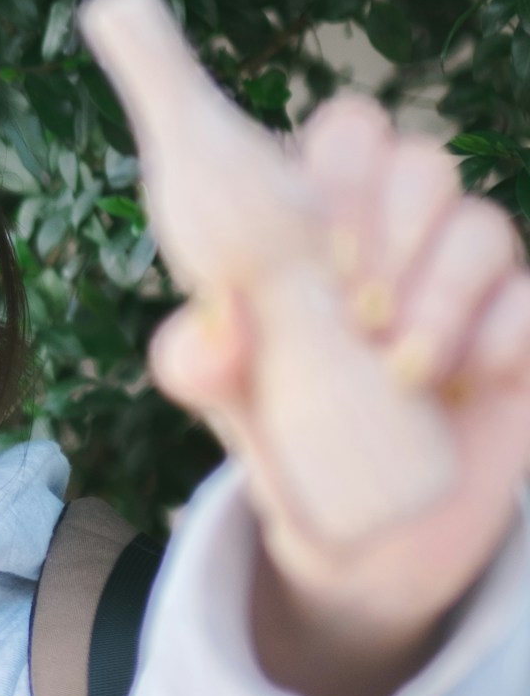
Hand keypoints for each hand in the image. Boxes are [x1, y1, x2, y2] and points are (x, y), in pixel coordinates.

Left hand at [80, 0, 529, 695]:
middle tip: (335, 289)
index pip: (310, 137)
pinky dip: (478, 312)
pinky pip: (518, 275)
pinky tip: (438, 364)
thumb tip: (198, 332)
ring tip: (382, 351)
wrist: (370, 558)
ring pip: (457, 198)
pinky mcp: (517, 331)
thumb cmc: (288, 464)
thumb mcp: (234, 420)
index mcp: (299, 237)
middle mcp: (380, 241)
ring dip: (417, 265)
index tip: (277, 214)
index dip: (297, 151)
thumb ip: (210, 370)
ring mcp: (455, 281)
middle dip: (361, 205)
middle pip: (388, 141)